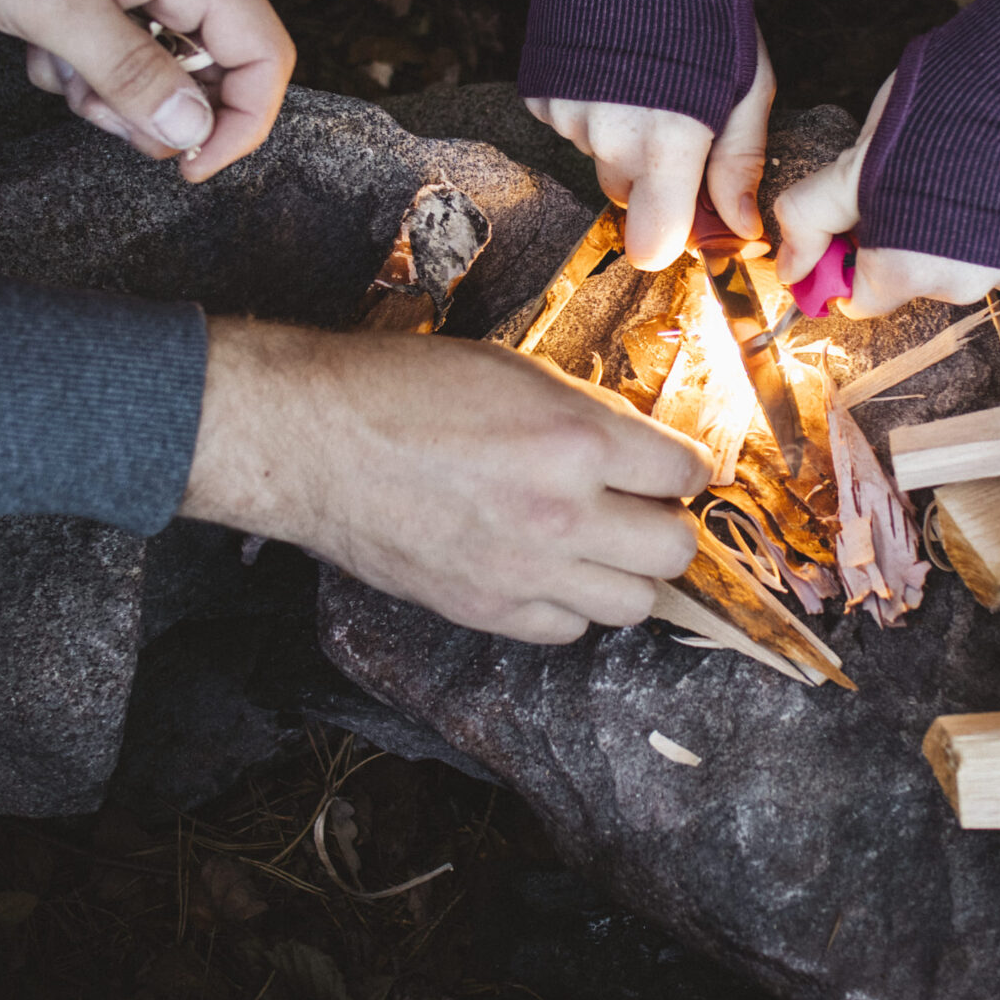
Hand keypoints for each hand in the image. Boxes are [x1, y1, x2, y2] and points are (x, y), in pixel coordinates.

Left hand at [0, 0, 293, 180]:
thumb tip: (193, 131)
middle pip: (213, 63)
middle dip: (154, 106)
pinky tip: (32, 32)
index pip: (264, 58)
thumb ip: (131, 74)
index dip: (240, 125)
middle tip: (91, 110)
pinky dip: (81, 48)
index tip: (187, 167)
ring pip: (158, 52)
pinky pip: (119, 25)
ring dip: (107, 80)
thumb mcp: (54, 5)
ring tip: (48, 61)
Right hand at [184, 319, 707, 642]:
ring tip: (603, 543)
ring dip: (630, 572)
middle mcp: (562, 514)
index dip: (688, 467)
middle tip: (645, 505)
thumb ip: (587, 413)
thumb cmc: (399, 389)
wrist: (311, 440)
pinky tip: (551, 569)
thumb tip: (641, 444)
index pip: (685, 471)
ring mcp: (525, 572)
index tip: (680, 468)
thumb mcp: (513, 371)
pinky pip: (568, 628)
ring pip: (634, 604)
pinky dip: (572, 603)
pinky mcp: (486, 610)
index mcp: (575, 440)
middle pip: (674, 549)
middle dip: (670, 523)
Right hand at [528, 39, 774, 269]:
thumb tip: (741, 228)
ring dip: (620, 133)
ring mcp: (568, 119)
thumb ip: (741, 163)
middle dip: (652, 174)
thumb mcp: (747, 82)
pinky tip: (609, 66)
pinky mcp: (539, 97)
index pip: (652, 245)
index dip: (669, 238)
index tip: (686, 213)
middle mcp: (609, 140)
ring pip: (598, 157)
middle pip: (628, 196)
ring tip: (642, 75)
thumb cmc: (701, 4)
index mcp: (668, 144)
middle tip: (676, 116)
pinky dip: (590, 106)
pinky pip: (569, 126)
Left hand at [777, 76, 999, 318]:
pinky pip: (995, 256)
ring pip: (949, 268)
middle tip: (896, 183)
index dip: (845, 261)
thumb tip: (790, 269)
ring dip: (939, 234)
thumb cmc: (932, 119)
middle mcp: (954, 287)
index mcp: (901, 274)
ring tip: (944, 178)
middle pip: (903, 282)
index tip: (850, 223)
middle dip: (893, 241)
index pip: (856, 301)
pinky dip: (984, 231)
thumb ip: (809, 221)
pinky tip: (981, 187)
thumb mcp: (850, 167)